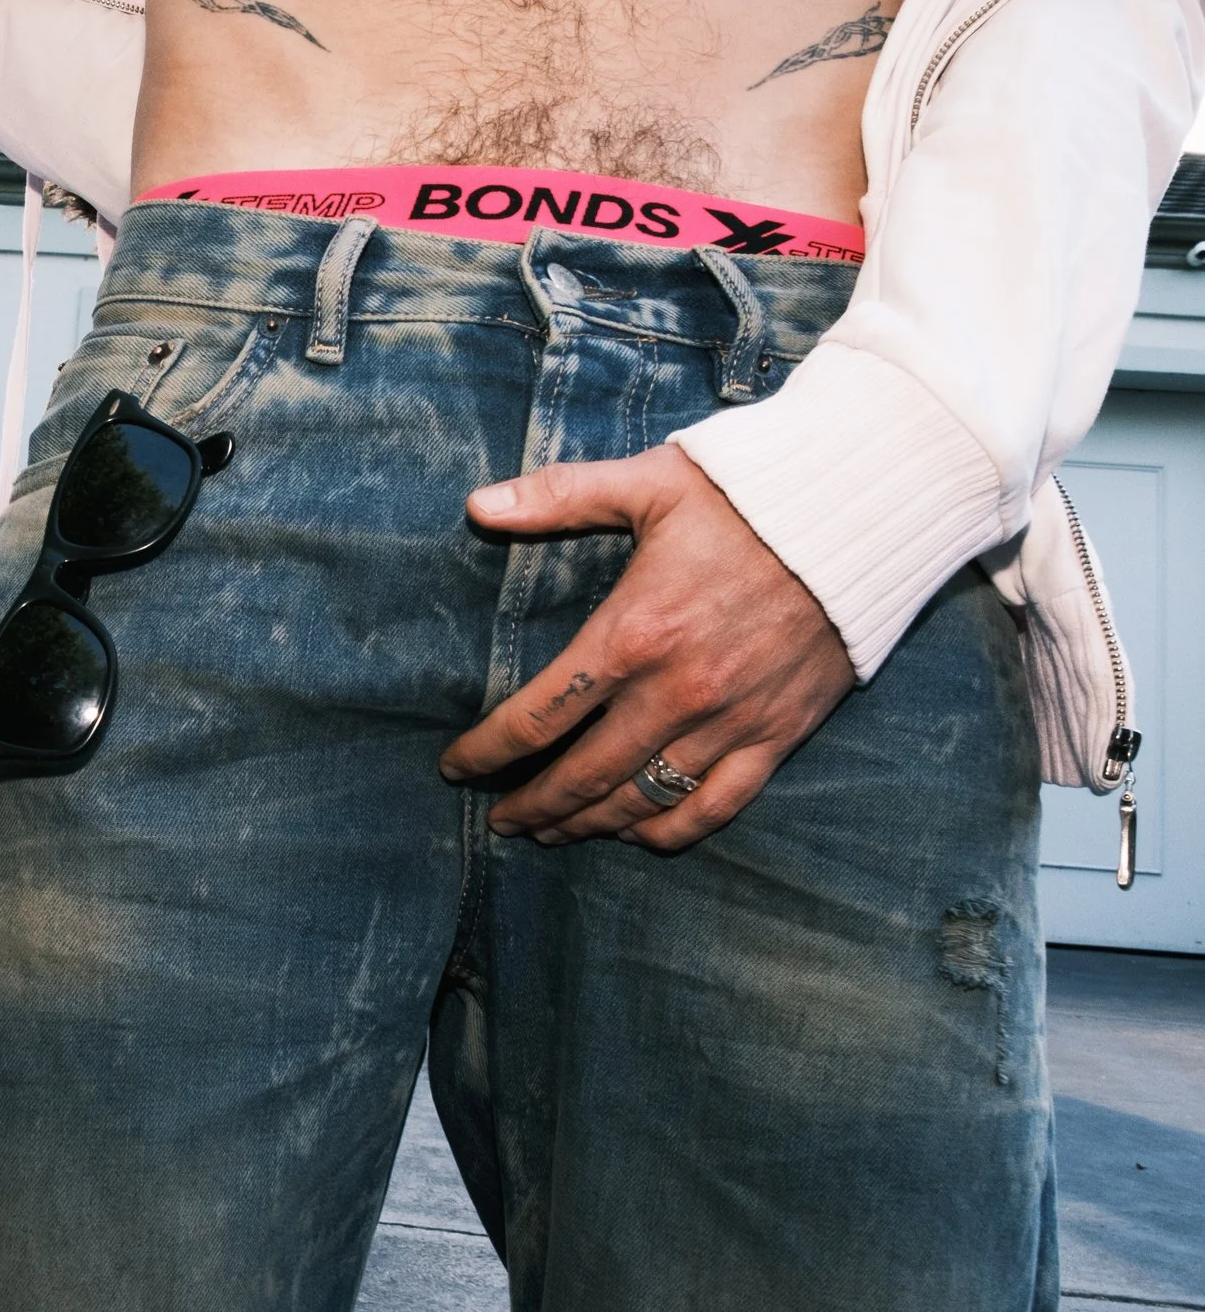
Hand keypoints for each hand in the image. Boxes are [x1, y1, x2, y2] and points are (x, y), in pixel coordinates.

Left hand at [439, 446, 855, 850]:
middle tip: (500, 819)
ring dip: (589, 824)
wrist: (861, 512)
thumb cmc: (747, 493)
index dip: (486, 751)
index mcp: (632, 634)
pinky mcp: (778, 735)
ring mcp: (730, 721)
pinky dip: (669, 830)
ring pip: (643, 802)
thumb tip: (478, 505)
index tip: (455, 768)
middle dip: (531, 804)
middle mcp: (676, 691)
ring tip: (553, 831)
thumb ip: (557, 496)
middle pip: (582, 775)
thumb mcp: (646, 482)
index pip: (537, 715)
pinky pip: (716, 807)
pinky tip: (637, 834)